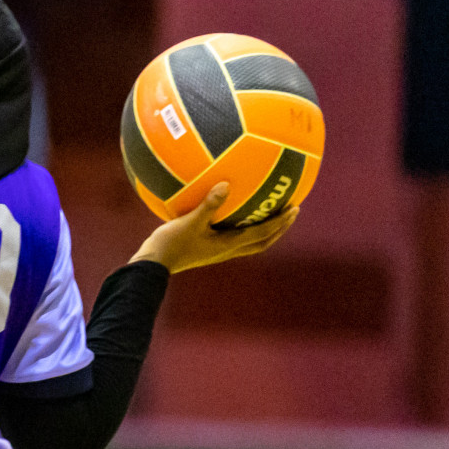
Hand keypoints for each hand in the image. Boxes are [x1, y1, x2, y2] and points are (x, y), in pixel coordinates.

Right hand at [129, 182, 299, 273]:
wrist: (153, 265)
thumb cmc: (171, 244)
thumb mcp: (189, 221)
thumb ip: (209, 204)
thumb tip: (225, 184)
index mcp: (228, 245)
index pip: (262, 233)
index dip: (280, 222)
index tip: (294, 208)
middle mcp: (228, 250)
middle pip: (262, 242)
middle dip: (279, 228)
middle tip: (291, 213)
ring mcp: (218, 251)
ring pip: (250, 242)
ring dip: (264, 230)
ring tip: (270, 214)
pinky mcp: (208, 249)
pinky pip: (233, 237)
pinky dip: (242, 227)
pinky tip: (233, 213)